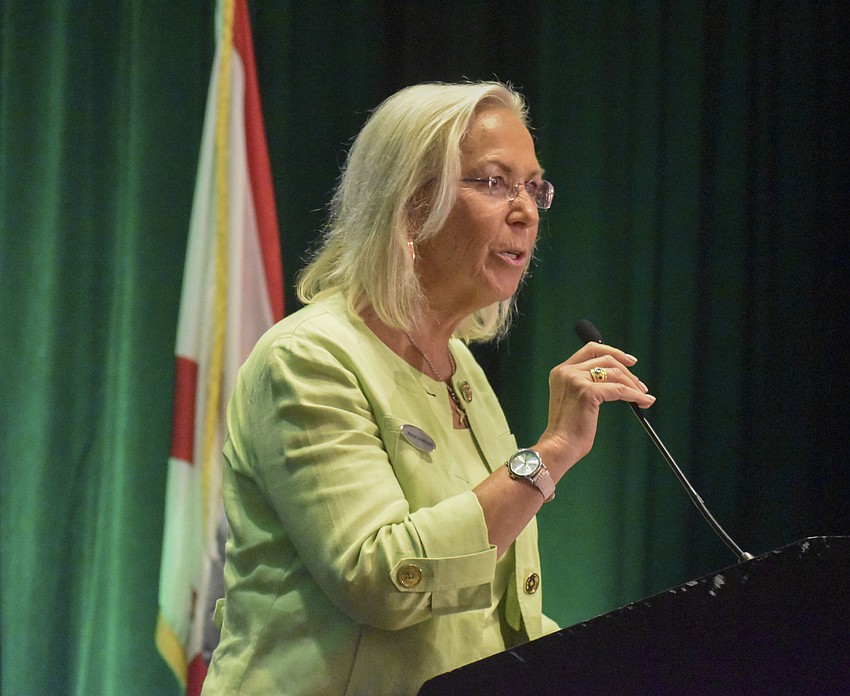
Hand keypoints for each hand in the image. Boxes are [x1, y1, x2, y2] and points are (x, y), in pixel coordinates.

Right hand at [535, 342, 655, 478]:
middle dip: (627, 371)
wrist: (559, 445)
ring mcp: (576, 380)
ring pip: (615, 373)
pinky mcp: (587, 392)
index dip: (613, 352)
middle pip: (606, 359)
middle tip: (640, 385)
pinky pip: (619, 389)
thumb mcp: (573, 398)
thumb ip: (585, 383)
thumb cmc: (567, 429)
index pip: (591, 349)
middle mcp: (567, 371)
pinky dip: (635, 395)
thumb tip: (616, 377)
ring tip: (642, 396)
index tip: (629, 361)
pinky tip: (643, 402)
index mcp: (561, 371)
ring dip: (633, 384)